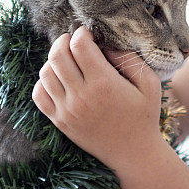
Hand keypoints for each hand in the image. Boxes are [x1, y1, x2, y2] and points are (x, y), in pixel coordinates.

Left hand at [31, 26, 162, 171]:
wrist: (134, 154)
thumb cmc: (144, 116)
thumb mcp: (149, 84)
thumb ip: (130, 59)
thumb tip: (106, 43)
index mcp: (104, 84)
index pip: (79, 45)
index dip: (82, 33)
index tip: (89, 33)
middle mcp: (81, 96)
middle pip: (57, 55)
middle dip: (64, 41)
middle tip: (74, 40)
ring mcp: (67, 110)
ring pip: (45, 73)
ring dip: (53, 60)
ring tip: (67, 59)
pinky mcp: (59, 121)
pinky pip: (38, 94)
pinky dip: (44, 81)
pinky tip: (58, 79)